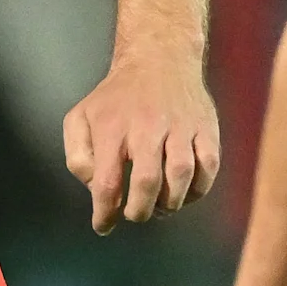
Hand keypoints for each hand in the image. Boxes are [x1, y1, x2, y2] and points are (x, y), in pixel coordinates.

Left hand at [61, 55, 219, 234]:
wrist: (159, 59)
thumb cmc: (116, 98)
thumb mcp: (80, 118)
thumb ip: (77, 156)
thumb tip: (95, 187)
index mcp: (112, 127)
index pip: (107, 181)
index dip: (105, 213)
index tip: (104, 226)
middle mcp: (147, 125)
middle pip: (147, 181)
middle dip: (140, 210)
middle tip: (135, 214)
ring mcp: (180, 126)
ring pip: (181, 175)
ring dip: (171, 202)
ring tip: (160, 206)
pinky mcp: (205, 127)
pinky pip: (208, 166)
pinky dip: (199, 189)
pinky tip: (185, 192)